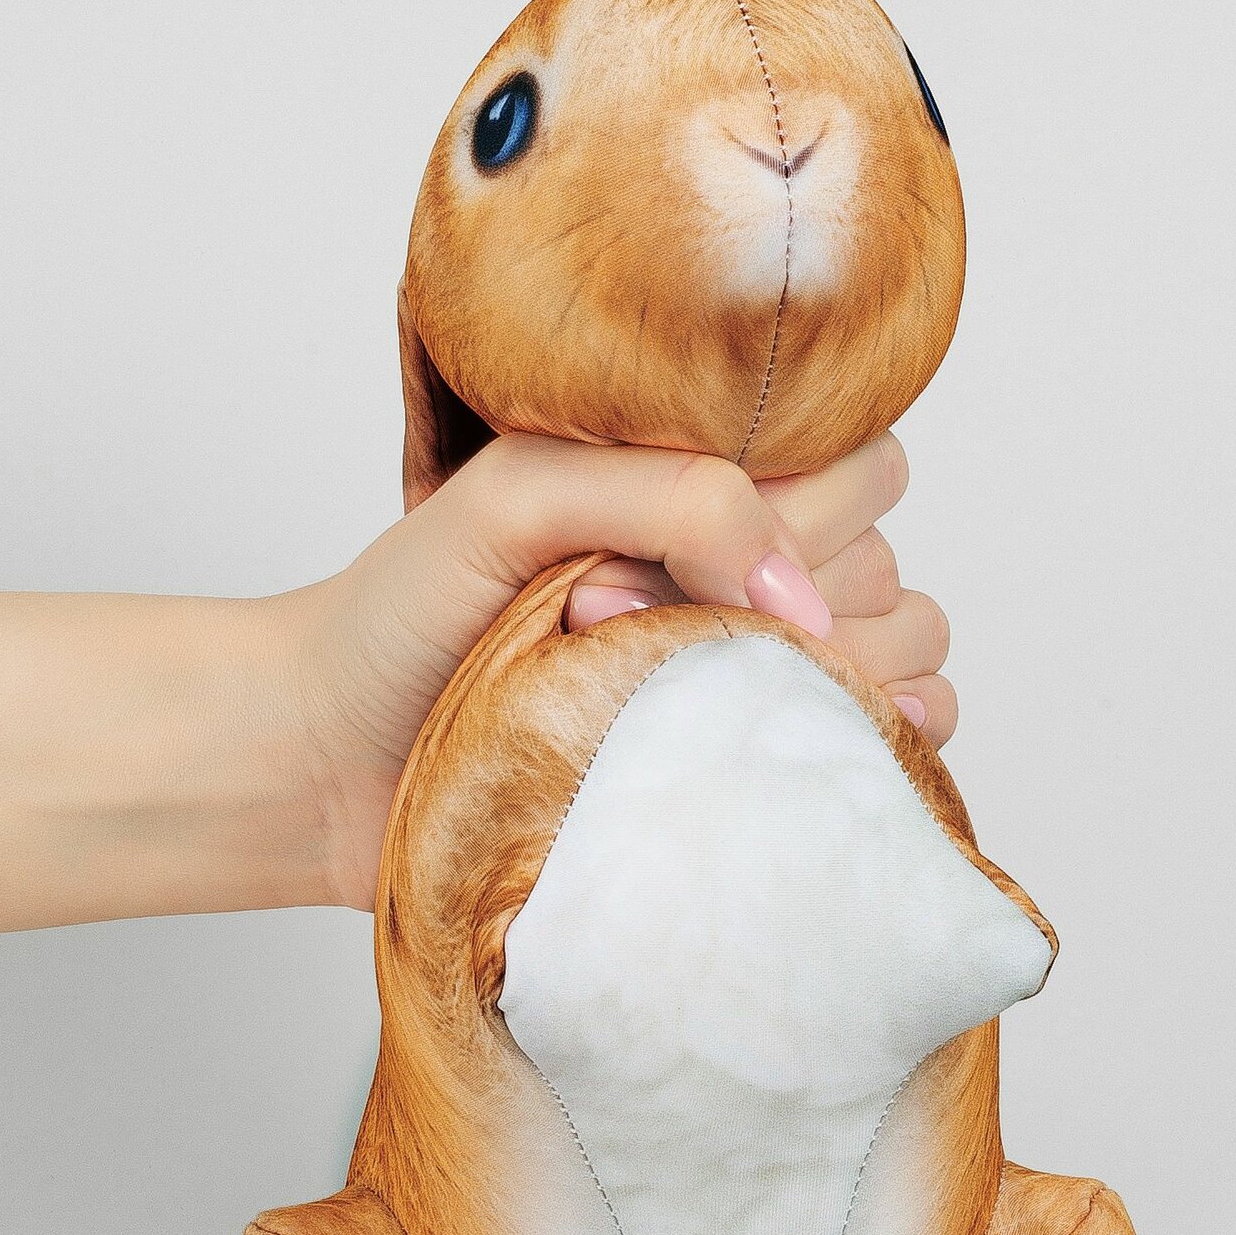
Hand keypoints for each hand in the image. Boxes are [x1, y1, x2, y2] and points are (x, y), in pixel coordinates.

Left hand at [281, 429, 954, 911]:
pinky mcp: (748, 770)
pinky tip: (804, 750)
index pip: (861, 464)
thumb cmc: (403, 615)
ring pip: (910, 649)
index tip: (670, 552)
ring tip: (691, 697)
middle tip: (637, 627)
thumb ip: (670, 495)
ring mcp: (755, 673)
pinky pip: (887, 749)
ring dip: (834, 675)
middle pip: (889, 562)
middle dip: (802, 598)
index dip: (804, 509)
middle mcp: (745, 571)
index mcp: (702, 485)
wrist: (325, 758)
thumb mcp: (517, 498)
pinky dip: (880, 745)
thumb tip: (801, 596)